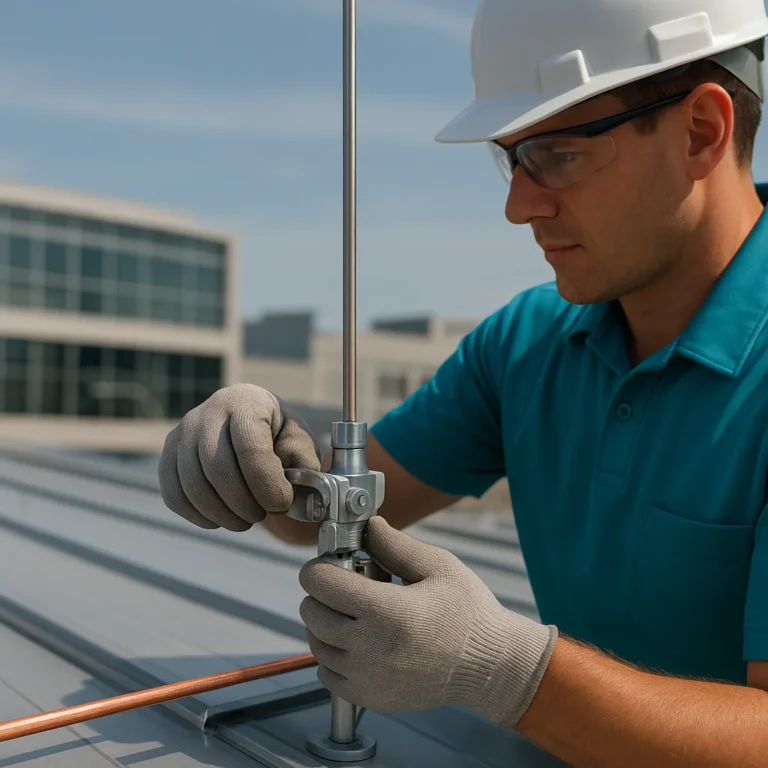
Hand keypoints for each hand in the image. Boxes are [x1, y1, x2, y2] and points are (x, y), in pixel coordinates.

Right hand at [158, 384, 319, 530]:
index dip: (266, 483)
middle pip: (218, 469)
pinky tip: (222, 518)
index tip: (282, 503)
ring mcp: (182, 433)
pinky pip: (175, 494)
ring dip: (223, 514)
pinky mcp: (167, 456)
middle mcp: (208, 412)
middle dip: (244, 503)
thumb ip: (303, 462)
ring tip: (246, 519)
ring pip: (194, 485)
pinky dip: (199, 516)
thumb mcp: (299, 439)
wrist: (246, 425)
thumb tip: (296, 491)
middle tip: (262, 514)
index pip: (250, 447)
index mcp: (246, 402)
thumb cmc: (277, 434)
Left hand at [299, 517, 557, 725]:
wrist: (488, 667)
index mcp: (389, 611)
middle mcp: (371, 649)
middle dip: (322, 593)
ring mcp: (367, 678)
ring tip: (356, 613)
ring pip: (316, 643)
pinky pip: (326, 673)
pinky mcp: (369, 698)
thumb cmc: (468, 613)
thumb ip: (396, 546)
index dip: (321, 568)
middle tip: (348, 587)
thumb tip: (367, 526)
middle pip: (312, 612)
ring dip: (325, 623)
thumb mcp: (439, 567)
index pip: (321, 584)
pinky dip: (333, 654)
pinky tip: (359, 641)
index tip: (333, 564)